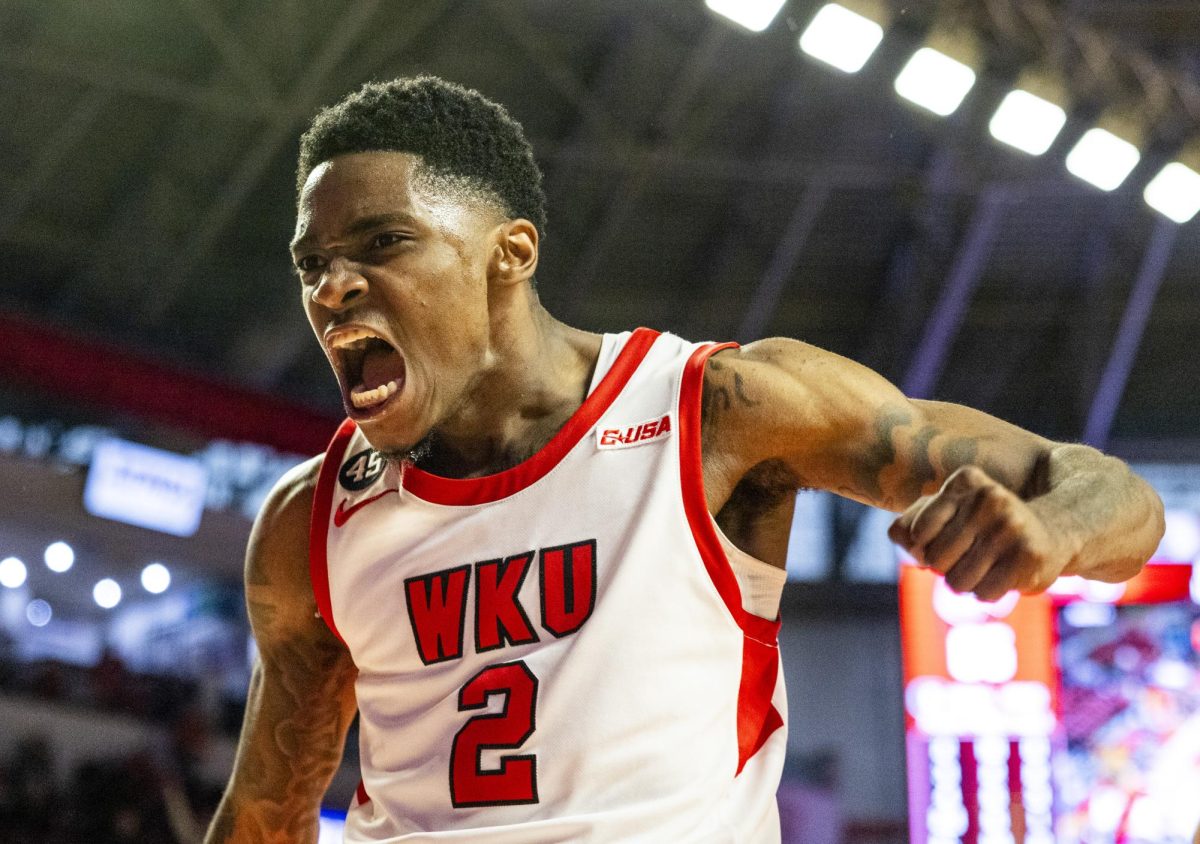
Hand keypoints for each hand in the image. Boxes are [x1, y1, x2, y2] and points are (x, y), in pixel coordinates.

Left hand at [887, 465, 1078, 601]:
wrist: (1053, 531)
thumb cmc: (984, 524)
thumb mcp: (948, 512)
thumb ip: (910, 524)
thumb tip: (905, 542)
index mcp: (964, 481)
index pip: (917, 532)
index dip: (924, 547)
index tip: (942, 540)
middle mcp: (988, 498)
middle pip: (935, 560)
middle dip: (945, 567)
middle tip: (967, 557)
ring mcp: (1010, 526)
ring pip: (956, 581)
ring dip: (966, 583)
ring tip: (985, 566)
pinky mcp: (1028, 556)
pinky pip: (983, 594)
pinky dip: (987, 592)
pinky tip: (1003, 575)